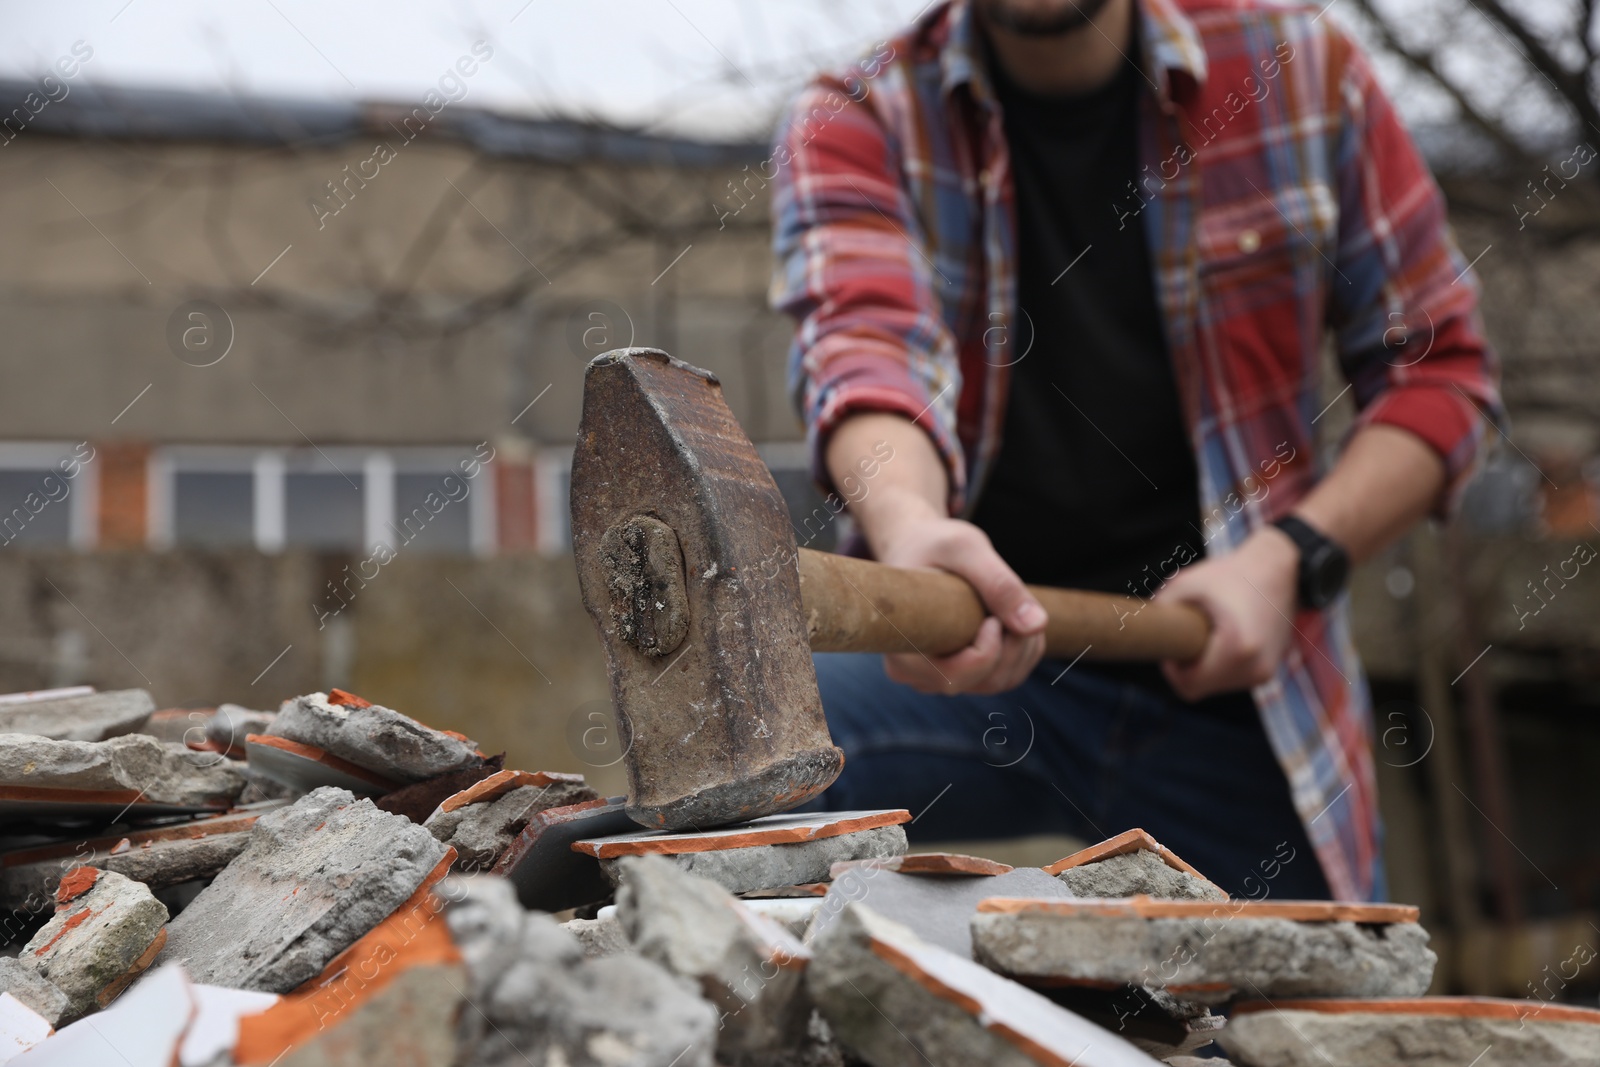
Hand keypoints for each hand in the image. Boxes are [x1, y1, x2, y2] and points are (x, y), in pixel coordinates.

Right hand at [870, 492, 1047, 694]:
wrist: (918, 547)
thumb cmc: (934, 544)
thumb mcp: (964, 549)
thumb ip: (998, 582)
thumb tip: (1037, 625)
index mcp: (904, 654)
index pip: (956, 677)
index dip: (988, 650)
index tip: (991, 614)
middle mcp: (919, 676)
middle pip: (986, 680)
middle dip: (1015, 642)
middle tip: (1010, 600)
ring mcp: (941, 678)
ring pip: (1001, 680)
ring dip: (1023, 644)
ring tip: (1011, 604)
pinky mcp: (963, 673)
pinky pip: (1007, 675)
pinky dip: (1024, 648)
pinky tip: (1013, 616)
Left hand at [1157, 526, 1299, 700]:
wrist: (1280, 568)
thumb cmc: (1231, 573)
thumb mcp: (1186, 583)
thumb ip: (1161, 608)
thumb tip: (1140, 630)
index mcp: (1237, 648)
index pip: (1189, 685)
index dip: (1172, 671)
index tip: (1172, 645)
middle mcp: (1255, 668)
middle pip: (1201, 688)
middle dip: (1187, 668)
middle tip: (1185, 636)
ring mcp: (1265, 672)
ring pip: (1217, 686)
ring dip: (1205, 668)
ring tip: (1207, 635)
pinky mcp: (1270, 670)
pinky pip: (1232, 679)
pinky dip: (1220, 665)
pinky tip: (1222, 638)